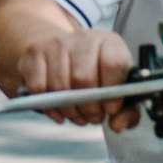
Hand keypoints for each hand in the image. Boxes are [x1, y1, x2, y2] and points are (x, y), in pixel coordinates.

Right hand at [12, 24, 140, 127]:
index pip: (113, 63)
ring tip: (77, 115)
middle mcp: (83, 38)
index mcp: (109, 43)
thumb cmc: (98, 73)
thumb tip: (118, 125)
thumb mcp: (120, 88)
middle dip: (89, 107)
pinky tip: (59, 110)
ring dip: (69, 110)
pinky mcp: (35, 53)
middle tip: (93, 117)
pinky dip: (49, 107)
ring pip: (60, 86)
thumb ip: (127, 110)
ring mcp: (56, 43)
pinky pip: (39, 87)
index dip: (112, 92)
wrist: (66, 51)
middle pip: (83, 78)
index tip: (110, 109)